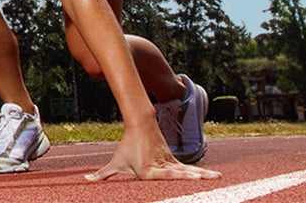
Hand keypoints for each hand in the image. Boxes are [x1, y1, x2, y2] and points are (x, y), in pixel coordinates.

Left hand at [85, 125, 221, 180]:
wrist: (141, 125)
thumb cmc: (128, 146)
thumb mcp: (115, 162)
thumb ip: (103, 174)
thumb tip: (87, 181)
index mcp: (148, 170)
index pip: (162, 174)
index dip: (171, 175)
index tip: (179, 177)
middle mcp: (162, 166)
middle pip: (178, 174)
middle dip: (192, 178)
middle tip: (205, 181)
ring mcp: (170, 163)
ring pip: (188, 170)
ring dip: (203, 175)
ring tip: (219, 178)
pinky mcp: (175, 162)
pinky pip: (190, 169)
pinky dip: (202, 173)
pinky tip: (215, 177)